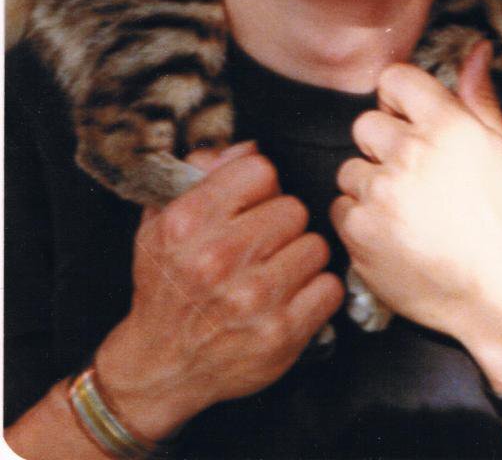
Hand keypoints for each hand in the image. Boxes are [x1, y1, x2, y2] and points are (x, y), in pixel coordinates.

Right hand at [95, 143, 343, 439]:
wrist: (161, 365)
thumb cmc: (166, 286)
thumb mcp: (161, 221)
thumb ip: (202, 174)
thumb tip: (248, 147)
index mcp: (187, 223)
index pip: (260, 170)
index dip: (260, 184)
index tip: (252, 202)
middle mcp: (218, 259)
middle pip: (293, 207)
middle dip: (282, 222)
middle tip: (263, 242)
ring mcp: (252, 298)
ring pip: (315, 244)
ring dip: (301, 256)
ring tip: (277, 269)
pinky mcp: (281, 334)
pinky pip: (329, 287)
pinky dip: (316, 291)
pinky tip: (291, 296)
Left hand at [331, 43, 501, 387]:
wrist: (500, 296)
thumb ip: (480, 96)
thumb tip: (476, 48)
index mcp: (447, 125)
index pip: (393, 80)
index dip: (400, 101)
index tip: (411, 124)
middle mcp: (409, 153)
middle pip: (365, 124)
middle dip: (384, 146)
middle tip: (414, 177)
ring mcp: (381, 193)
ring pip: (350, 169)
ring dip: (371, 185)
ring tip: (407, 211)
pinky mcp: (360, 231)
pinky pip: (341, 208)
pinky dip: (361, 220)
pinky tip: (394, 234)